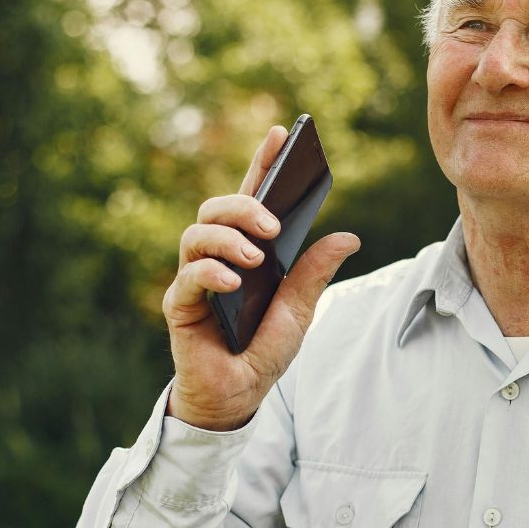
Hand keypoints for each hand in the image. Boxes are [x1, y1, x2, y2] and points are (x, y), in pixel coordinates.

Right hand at [161, 125, 359, 430]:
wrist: (240, 395)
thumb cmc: (264, 349)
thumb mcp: (300, 309)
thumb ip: (315, 272)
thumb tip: (348, 237)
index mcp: (247, 250)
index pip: (252, 196)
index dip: (263, 162)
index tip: (282, 132)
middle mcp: (217, 257)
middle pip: (216, 208)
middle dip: (245, 205)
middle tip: (273, 225)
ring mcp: (195, 279)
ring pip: (196, 234)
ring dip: (229, 238)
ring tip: (257, 257)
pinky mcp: (180, 307)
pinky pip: (188, 277)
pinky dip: (211, 273)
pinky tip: (233, 282)